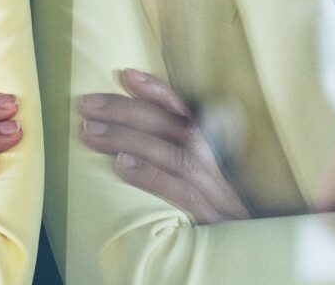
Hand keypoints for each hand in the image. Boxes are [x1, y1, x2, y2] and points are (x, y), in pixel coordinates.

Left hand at [78, 68, 249, 223]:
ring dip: (128, 138)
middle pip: (175, 128)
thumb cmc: (212, 225)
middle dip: (128, 110)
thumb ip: (171, 164)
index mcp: (213, 160)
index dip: (158, 92)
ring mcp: (215, 196)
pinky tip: (120, 166)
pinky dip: (149, 175)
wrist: (248, 262)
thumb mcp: (197, 190)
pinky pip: (180, 192)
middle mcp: (216, 171)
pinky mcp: (211, 221)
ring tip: (90, 131)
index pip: (187, 115)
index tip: (126, 73)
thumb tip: (123, 144)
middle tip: (86, 104)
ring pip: (174, 154)